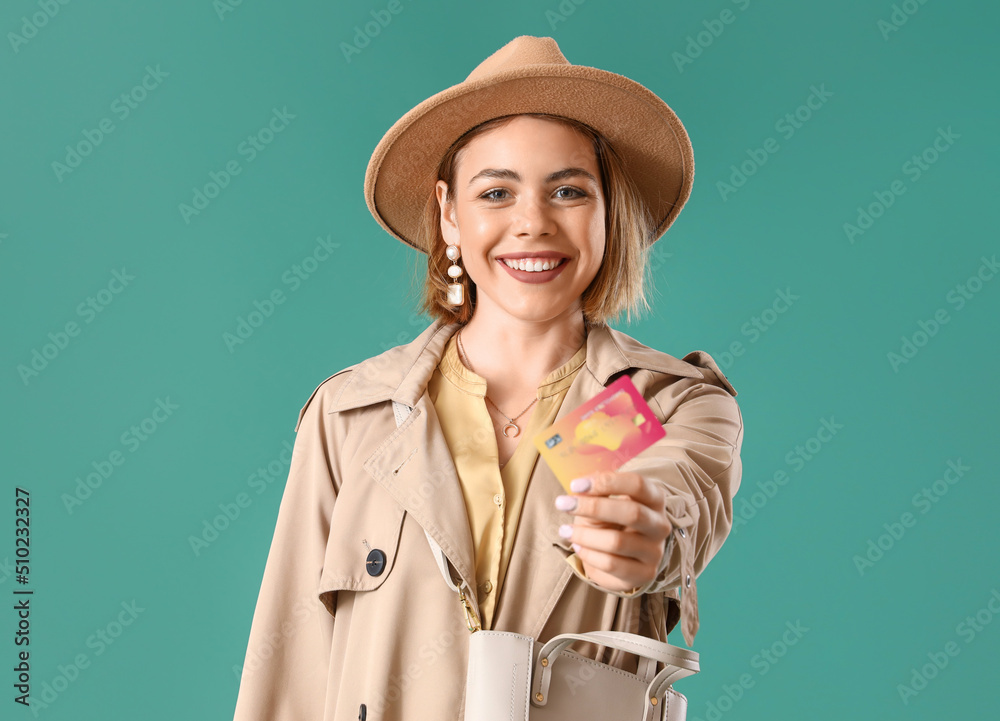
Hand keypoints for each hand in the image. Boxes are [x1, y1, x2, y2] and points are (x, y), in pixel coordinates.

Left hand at [555, 470, 672, 592]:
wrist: (621, 556)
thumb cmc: (611, 520)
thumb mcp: (604, 502)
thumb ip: (596, 493)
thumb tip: (580, 488)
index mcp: (654, 499)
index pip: (638, 485)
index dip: (607, 482)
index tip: (575, 485)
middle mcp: (660, 525)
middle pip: (632, 513)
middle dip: (593, 507)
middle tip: (562, 504)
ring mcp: (654, 551)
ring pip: (618, 542)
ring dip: (584, 535)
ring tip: (565, 530)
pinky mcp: (644, 574)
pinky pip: (611, 564)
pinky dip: (588, 554)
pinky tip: (578, 547)